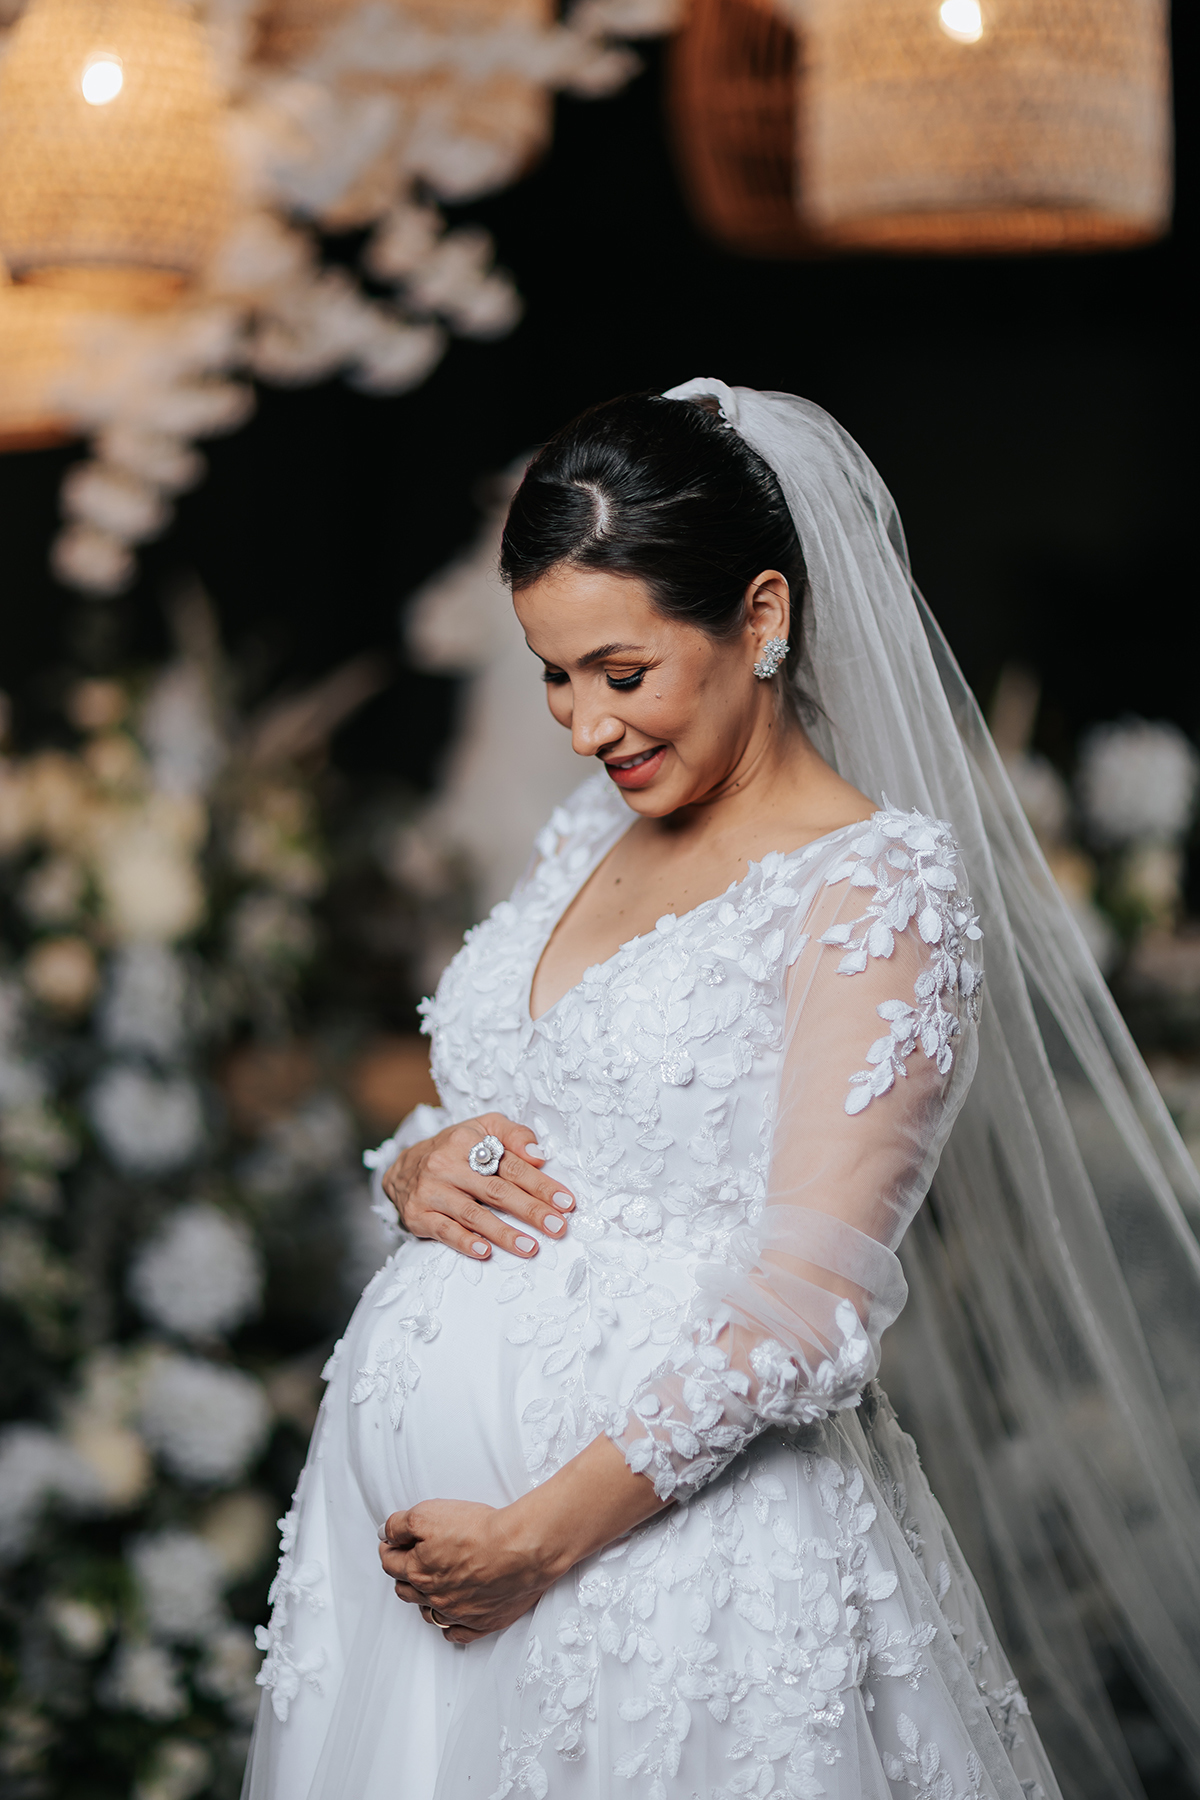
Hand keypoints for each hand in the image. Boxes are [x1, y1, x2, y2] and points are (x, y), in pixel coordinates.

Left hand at [379, 1500, 550, 1644]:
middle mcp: (435, 1596)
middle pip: (406, 1590)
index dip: (388, 1549)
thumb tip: (385, 1533)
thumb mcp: (428, 1513)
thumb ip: (400, 1524)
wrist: (520, 1550)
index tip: (391, 1543)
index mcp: (418, 1570)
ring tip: (427, 1588)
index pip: (390, 1562)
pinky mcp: (483, 1621)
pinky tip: (451, 1619)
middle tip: (407, 1562)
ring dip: (424, 1601)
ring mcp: (458, 1612)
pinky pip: (458, 1634)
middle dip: (402, 1574)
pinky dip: (451, 1628)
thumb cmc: (479, 1531)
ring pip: (429, 1613)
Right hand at [381, 1112, 573, 1261]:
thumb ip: (514, 1135)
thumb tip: (539, 1155)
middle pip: (496, 1191)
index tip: (565, 1202)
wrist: (402, 1169)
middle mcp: (446, 1166)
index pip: (510, 1165)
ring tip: (531, 1247)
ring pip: (473, 1215)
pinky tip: (485, 1252)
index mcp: (466, 1141)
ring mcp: (431, 1192)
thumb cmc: (454, 1149)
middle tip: (557, 1227)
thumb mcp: (482, 1128)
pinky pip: (445, 1232)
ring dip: (504, 1233)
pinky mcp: (418, 1216)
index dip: (540, 1184)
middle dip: (530, 1211)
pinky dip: (465, 1243)